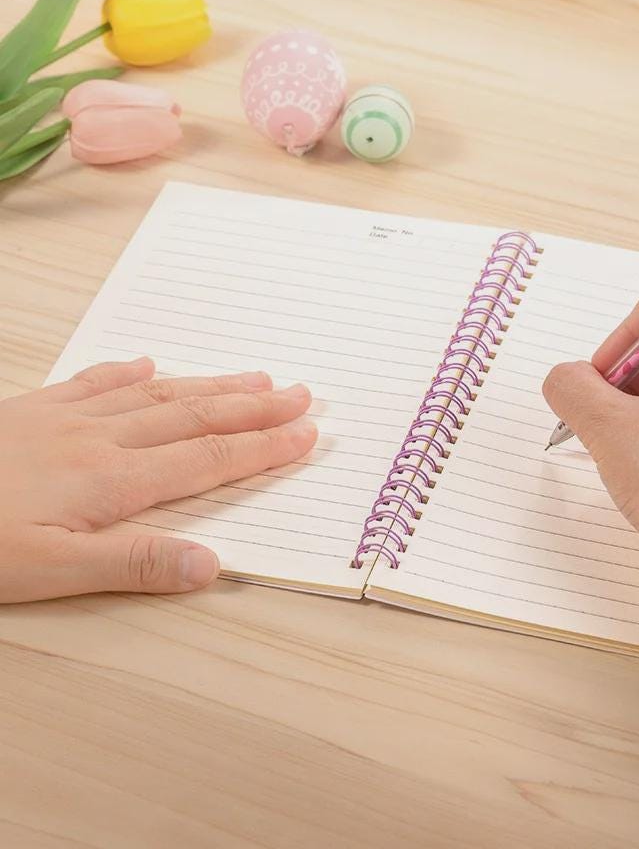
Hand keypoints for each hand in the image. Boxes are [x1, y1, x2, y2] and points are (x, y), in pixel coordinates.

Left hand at [1, 358, 316, 602]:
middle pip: (196, 416)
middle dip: (255, 407)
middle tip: (303, 394)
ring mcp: (68, 419)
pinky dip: (128, 372)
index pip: (208, 459)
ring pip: (158, 395)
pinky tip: (148, 363)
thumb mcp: (48, 572)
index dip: (263, 447)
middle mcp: (101, 439)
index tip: (306, 434)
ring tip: (256, 375)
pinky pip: (94, 381)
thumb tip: (210, 563)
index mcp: (112, 480)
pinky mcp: (34, 410)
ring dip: (212, 384)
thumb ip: (132, 564)